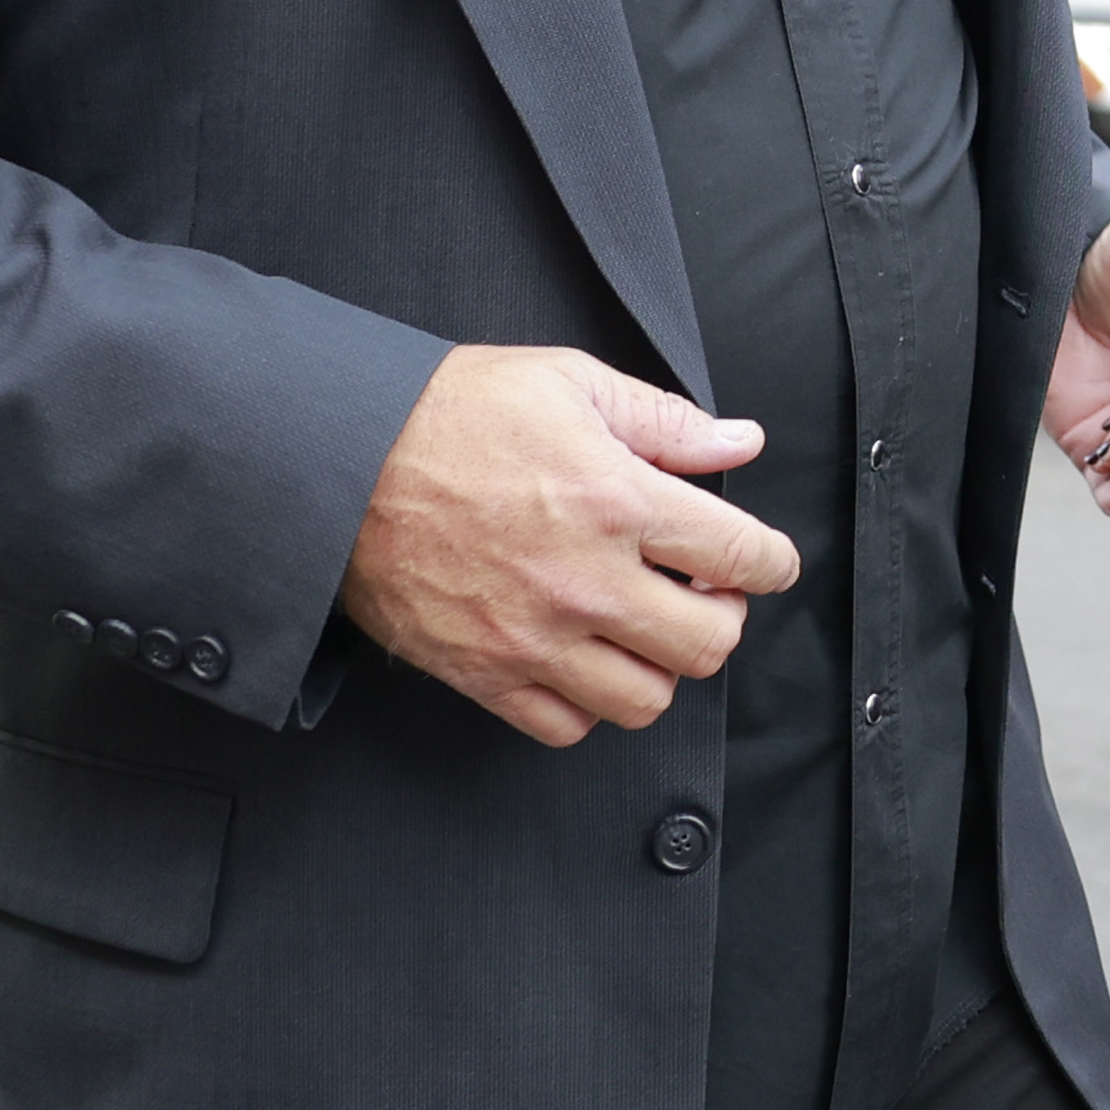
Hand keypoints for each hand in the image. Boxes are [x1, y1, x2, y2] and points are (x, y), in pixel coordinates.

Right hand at [341, 346, 798, 744]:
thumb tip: (741, 441)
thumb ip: (665, 421)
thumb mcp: (567, 382)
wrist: (337, 461)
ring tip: (642, 627)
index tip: (768, 562)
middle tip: (702, 591)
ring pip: (645, 700)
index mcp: (614, 497)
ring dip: (660, 667)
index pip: (740, 553)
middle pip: (708, 643)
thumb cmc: (448, 412)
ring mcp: (532, 636)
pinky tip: (583, 656)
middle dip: (723, 617)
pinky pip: (567, 726)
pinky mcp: (482, 673)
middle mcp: (582, 578)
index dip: (772, 561)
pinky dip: (588, 702)